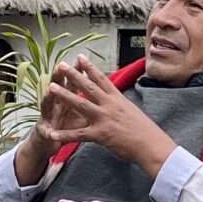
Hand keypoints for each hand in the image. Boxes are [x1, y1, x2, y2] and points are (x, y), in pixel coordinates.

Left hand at [45, 57, 174, 173]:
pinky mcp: (101, 134)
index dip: (90, 67)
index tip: (80, 56)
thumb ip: (118, 103)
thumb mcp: (131, 110)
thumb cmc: (144, 130)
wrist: (151, 144)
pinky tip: (52, 134)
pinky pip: (79, 134)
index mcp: (117, 98)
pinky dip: (65, 135)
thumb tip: (113, 98)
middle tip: (61, 65)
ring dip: (64, 96)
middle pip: (88, 87)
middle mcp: (110, 105)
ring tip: (51, 88)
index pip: (102, 79)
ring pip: (81, 105)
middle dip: (74, 75)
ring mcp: (104, 119)